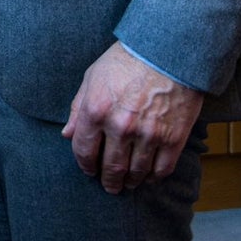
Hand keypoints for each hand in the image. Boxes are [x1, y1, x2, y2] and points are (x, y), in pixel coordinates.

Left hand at [62, 41, 204, 192]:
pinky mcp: (173, 139)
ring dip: (131, 182)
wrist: (167, 54)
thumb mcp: (92, 78)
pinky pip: (162, 169)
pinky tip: (149, 178)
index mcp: (95, 110)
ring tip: (128, 184)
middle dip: (108, 181)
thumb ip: (77, 109)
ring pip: (137, 172)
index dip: (84, 165)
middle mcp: (120, 126)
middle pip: (111, 167)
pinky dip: (154, 178)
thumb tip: (67, 134)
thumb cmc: (125, 62)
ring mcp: (148, 134)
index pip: (83, 150)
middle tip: (109, 186)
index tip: (88, 170)